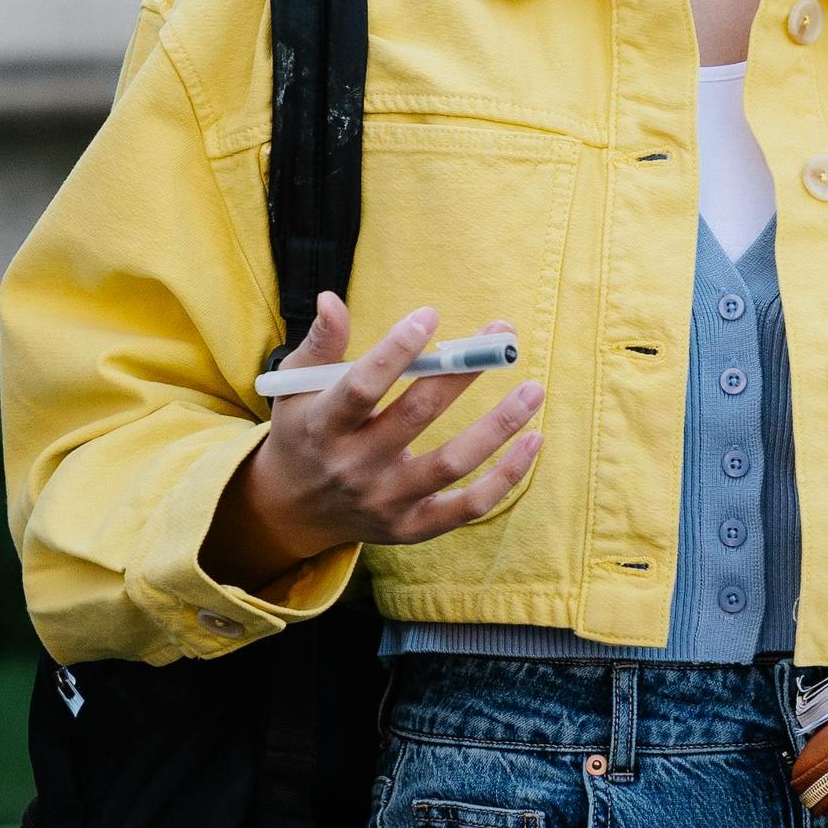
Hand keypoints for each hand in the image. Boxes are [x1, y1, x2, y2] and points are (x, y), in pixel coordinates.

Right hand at [200, 295, 545, 589]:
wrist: (294, 511)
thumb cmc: (304, 431)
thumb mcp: (295, 386)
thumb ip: (320, 344)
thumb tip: (331, 299)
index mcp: (322, 427)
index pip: (359, 388)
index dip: (395, 351)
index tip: (431, 315)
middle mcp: (353, 468)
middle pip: (415, 417)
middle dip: (462, 372)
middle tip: (501, 337)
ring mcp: (385, 502)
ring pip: (451, 463)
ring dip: (498, 426)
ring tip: (533, 389)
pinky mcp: (412, 527)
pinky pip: (468, 507)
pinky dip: (505, 478)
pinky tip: (533, 441)